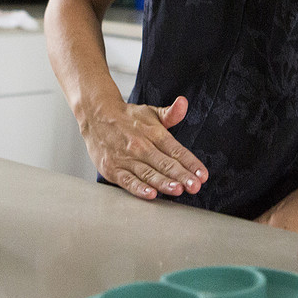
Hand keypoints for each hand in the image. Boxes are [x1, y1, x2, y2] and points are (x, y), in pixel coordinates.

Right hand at [81, 95, 208, 198]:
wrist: (95, 115)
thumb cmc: (127, 118)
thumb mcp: (151, 112)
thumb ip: (170, 113)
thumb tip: (183, 103)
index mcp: (154, 133)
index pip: (176, 150)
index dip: (190, 163)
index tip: (202, 175)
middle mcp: (141, 146)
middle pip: (164, 163)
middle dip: (181, 175)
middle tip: (195, 186)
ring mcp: (126, 158)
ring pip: (148, 173)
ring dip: (163, 182)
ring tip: (177, 190)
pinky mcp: (113, 169)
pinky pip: (127, 180)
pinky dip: (138, 188)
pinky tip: (150, 194)